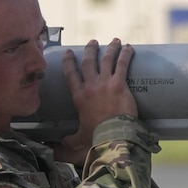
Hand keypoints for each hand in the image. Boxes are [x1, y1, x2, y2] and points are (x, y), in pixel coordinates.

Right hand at [59, 39, 137, 162]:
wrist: (113, 136)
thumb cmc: (97, 137)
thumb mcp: (79, 138)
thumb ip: (69, 140)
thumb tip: (58, 147)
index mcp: (79, 97)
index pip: (70, 74)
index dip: (68, 61)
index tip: (69, 53)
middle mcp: (90, 86)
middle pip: (88, 62)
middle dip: (90, 49)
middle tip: (93, 42)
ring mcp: (104, 84)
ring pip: (105, 59)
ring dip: (110, 48)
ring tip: (115, 41)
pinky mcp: (119, 85)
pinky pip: (122, 64)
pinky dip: (125, 55)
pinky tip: (129, 48)